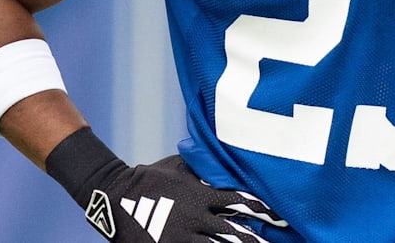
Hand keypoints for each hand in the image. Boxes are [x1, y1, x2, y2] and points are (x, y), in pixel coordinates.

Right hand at [47, 128, 285, 241]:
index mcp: (201, 194)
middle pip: (234, 232)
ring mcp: (182, 236)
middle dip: (255, 239)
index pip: (239, 202)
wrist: (115, 194)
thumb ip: (203, 167)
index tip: (279, 216)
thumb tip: (223, 159)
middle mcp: (196, 217)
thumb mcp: (179, 166)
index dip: (261, 209)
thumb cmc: (150, 177)